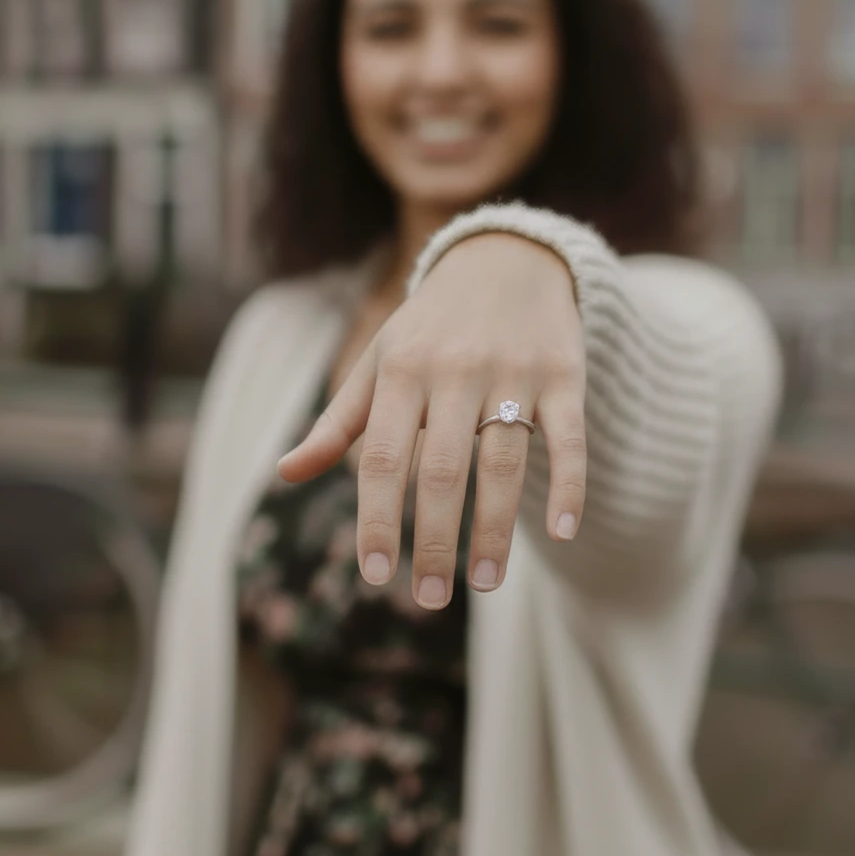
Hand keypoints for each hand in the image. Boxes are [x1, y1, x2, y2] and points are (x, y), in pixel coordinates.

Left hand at [279, 234, 585, 607]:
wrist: (507, 256)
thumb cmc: (430, 325)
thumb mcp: (379, 362)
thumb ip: (337, 423)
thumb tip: (285, 474)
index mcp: (401, 370)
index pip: (382, 458)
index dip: (378, 519)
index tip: (375, 577)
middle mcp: (455, 370)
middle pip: (442, 469)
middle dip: (435, 540)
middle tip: (430, 598)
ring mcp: (512, 372)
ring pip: (504, 461)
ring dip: (494, 529)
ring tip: (484, 584)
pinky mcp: (564, 373)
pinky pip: (568, 436)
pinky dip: (568, 483)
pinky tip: (561, 532)